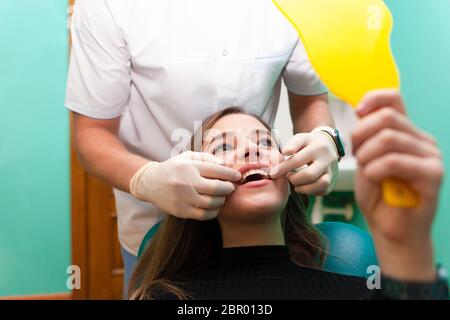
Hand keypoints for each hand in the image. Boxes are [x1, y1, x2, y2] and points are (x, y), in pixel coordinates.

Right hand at [129, 151, 240, 219]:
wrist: (150, 183)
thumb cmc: (173, 168)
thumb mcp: (187, 157)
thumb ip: (207, 158)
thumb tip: (225, 164)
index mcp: (189, 167)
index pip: (216, 170)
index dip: (230, 174)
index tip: (237, 176)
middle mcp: (186, 183)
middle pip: (216, 189)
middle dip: (228, 188)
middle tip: (231, 187)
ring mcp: (183, 199)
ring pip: (212, 203)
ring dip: (222, 201)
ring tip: (222, 197)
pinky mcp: (181, 211)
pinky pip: (204, 215)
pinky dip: (213, 212)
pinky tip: (214, 206)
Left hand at [269, 131, 338, 195]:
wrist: (329, 145)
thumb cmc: (309, 143)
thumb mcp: (301, 138)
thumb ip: (292, 144)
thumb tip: (284, 152)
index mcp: (317, 147)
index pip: (298, 160)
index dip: (283, 168)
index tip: (272, 174)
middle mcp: (327, 159)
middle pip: (309, 175)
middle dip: (294, 179)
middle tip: (288, 176)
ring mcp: (332, 171)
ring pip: (320, 184)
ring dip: (304, 187)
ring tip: (296, 183)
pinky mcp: (334, 180)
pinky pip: (323, 191)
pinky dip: (311, 191)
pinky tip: (304, 186)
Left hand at [352, 89, 442, 280]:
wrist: (391, 231)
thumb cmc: (378, 196)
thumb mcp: (366, 160)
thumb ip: (367, 137)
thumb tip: (362, 111)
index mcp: (406, 133)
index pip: (394, 99)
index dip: (372, 99)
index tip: (357, 113)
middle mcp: (422, 140)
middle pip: (386, 117)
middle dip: (360, 135)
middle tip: (357, 156)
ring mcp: (431, 156)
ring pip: (388, 138)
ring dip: (366, 156)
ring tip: (367, 171)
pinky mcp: (433, 174)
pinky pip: (394, 161)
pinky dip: (375, 170)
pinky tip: (374, 179)